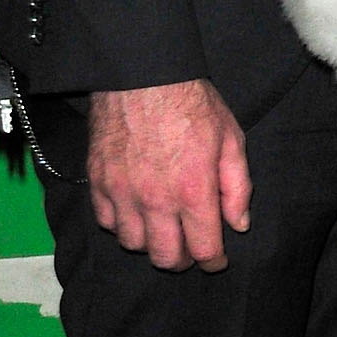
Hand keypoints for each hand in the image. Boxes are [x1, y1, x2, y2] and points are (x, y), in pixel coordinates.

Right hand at [88, 79, 251, 271]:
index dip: (213, 261)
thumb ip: (237, 187)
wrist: (142, 74)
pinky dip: (120, 225)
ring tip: (161, 231)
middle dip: (181, 261)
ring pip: (132, 243)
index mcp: (193, 192)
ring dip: (150, 244)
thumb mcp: (231, 140)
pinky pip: (105, 221)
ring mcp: (122, 192)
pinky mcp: (98, 181)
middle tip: (189, 251)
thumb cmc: (191, 103)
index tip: (216, 260)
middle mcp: (155, 200)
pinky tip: (134, 213)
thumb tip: (238, 224)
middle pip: (164, 257)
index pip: (203, 250)